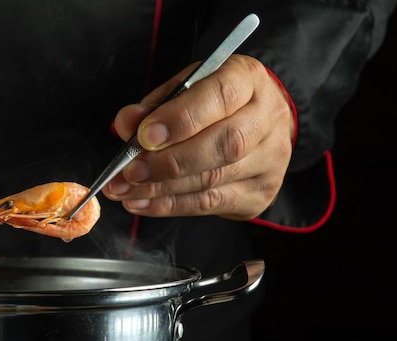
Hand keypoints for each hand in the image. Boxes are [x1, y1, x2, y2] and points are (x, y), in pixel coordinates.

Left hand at [102, 55, 293, 220]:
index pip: (221, 95)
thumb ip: (157, 105)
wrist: (257, 128)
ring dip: (162, 189)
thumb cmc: (214, 104)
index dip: (181, 118)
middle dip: (170, 161)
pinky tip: (143, 203)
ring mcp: (270, 159)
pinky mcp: (260, 192)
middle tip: (130, 171)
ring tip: (126, 190)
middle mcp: (267, 117)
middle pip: (225, 144)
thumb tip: (128, 124)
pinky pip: (211, 203)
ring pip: (214, 179)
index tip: (144, 136)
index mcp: (248, 79)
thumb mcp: (185, 90)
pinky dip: (171, 205)